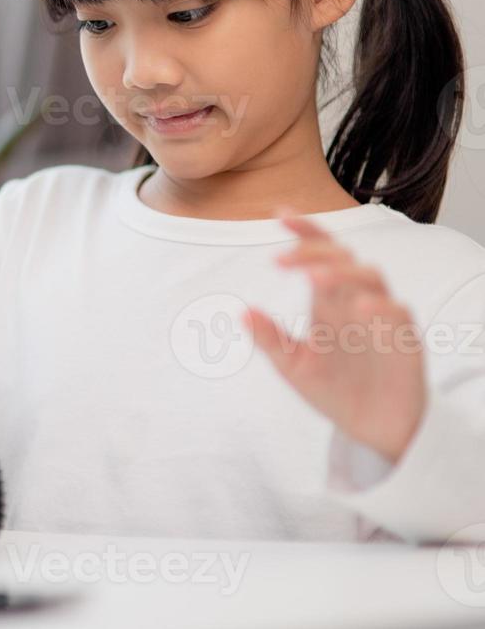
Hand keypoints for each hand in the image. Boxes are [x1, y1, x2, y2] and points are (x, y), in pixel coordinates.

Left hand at [245, 211, 426, 462]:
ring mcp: (381, 318)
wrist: (370, 430)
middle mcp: (355, 302)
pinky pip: (397, 313)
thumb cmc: (333, 391)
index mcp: (328, 302)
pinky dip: (380, 306)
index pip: (319, 254)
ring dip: (343, 273)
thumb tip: (241, 312)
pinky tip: (359, 307)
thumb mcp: (293, 366)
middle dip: (314, 251)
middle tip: (283, 259)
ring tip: (314, 277)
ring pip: (371, 277)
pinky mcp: (403, 341)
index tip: (279, 215)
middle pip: (342, 258)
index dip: (305, 231)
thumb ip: (270, 339)